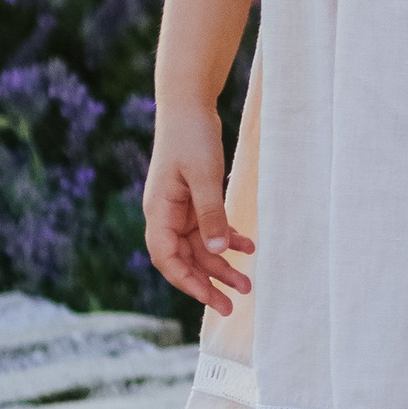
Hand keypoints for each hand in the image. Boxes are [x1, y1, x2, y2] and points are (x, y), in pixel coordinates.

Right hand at [142, 101, 254, 313]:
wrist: (188, 104)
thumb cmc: (191, 136)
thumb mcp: (203, 175)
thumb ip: (210, 212)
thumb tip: (217, 251)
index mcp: (159, 211)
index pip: (166, 258)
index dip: (187, 281)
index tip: (211, 298)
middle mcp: (166, 214)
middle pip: (186, 258)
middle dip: (209, 282)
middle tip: (235, 303)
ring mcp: (179, 207)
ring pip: (200, 246)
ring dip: (222, 264)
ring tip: (248, 282)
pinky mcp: (194, 198)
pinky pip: (209, 227)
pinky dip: (227, 237)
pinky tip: (248, 246)